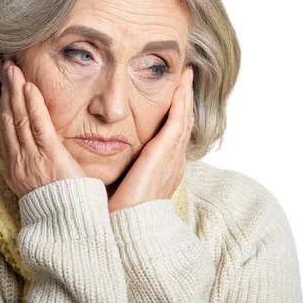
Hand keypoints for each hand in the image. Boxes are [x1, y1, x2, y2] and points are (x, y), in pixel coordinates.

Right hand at [0, 59, 86, 197]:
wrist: (67, 225)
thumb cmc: (61, 206)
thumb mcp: (42, 186)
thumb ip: (39, 165)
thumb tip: (42, 151)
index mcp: (16, 168)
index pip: (7, 129)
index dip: (4, 104)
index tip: (3, 85)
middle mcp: (19, 161)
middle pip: (9, 118)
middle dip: (6, 90)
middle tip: (4, 66)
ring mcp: (32, 158)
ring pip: (20, 118)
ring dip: (15, 90)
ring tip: (12, 68)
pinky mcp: (50, 156)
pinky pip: (39, 126)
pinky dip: (33, 106)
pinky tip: (29, 88)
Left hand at [107, 66, 193, 212]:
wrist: (133, 227)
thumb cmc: (126, 212)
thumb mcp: (128, 187)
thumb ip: (126, 172)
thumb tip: (116, 166)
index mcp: (165, 168)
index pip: (173, 133)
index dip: (176, 112)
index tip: (175, 95)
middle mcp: (174, 160)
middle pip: (184, 122)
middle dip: (185, 98)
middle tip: (186, 77)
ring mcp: (173, 155)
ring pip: (184, 117)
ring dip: (185, 94)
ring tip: (186, 75)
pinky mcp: (166, 151)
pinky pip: (178, 119)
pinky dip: (181, 100)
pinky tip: (180, 84)